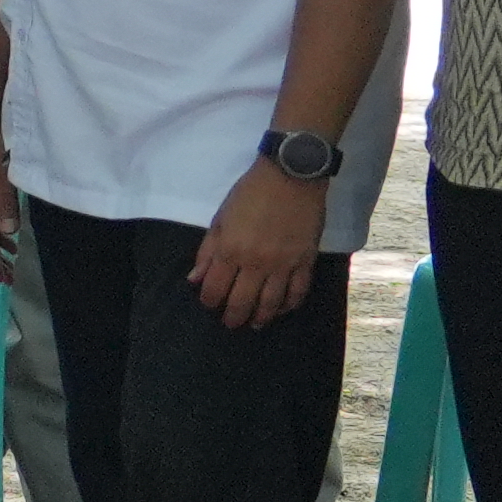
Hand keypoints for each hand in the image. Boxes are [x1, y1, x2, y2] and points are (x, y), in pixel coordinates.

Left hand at [187, 161, 327, 330]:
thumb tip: (195, 280)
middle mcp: (257, 263)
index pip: (215, 288)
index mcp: (231, 251)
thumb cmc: (250, 193)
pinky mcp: (306, 261)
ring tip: (255, 324)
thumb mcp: (220, 218)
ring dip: (262, 317)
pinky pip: (298, 291)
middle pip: (242, 301)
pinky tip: (283, 309)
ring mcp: (284, 264)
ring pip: (272, 302)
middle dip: (233, 316)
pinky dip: (290, 304)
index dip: (209, 300)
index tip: (209, 304)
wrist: (291, 176)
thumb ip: (207, 251)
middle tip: (230, 323)